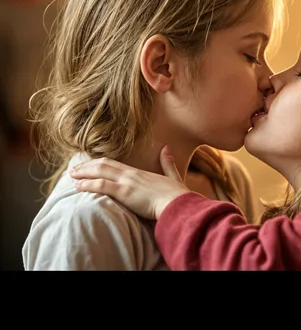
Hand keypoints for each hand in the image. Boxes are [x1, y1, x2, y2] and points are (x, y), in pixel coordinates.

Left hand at [70, 145, 189, 219]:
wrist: (178, 203)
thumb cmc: (175, 194)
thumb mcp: (172, 175)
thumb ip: (167, 162)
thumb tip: (166, 148)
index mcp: (139, 172)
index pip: (114, 163)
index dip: (99, 163)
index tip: (89, 164)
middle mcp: (130, 174)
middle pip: (104, 164)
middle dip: (87, 166)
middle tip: (74, 168)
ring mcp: (127, 182)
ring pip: (100, 172)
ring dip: (83, 173)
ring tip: (72, 176)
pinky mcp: (125, 193)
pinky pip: (102, 185)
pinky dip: (88, 184)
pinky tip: (79, 186)